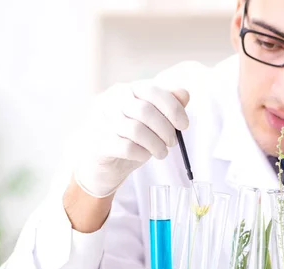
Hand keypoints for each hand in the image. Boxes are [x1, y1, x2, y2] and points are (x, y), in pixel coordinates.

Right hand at [74, 81, 189, 197]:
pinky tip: (144, 155)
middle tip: (172, 142)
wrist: (101, 162)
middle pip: (145, 111)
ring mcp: (102, 121)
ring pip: (136, 130)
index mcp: (126, 90)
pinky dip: (142, 153)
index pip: (152, 91)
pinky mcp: (99, 143)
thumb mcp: (150, 121)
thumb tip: (184, 94)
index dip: (173, 108)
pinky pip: (127, 147)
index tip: (184, 125)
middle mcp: (111, 101)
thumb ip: (167, 105)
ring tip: (161, 152)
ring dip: (156, 144)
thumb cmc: (128, 138)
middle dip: (165, 129)